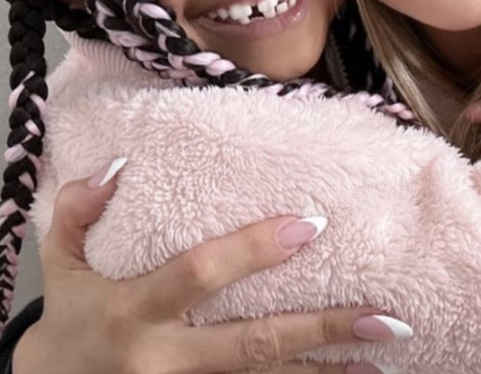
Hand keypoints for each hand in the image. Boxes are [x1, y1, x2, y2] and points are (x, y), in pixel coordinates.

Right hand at [14, 160, 403, 373]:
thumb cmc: (65, 322)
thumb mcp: (58, 263)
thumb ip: (78, 210)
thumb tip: (118, 164)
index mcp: (134, 310)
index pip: (201, 275)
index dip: (253, 250)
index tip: (312, 223)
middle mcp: (164, 360)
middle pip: (252, 345)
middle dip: (320, 331)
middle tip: (384, 318)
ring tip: (380, 361)